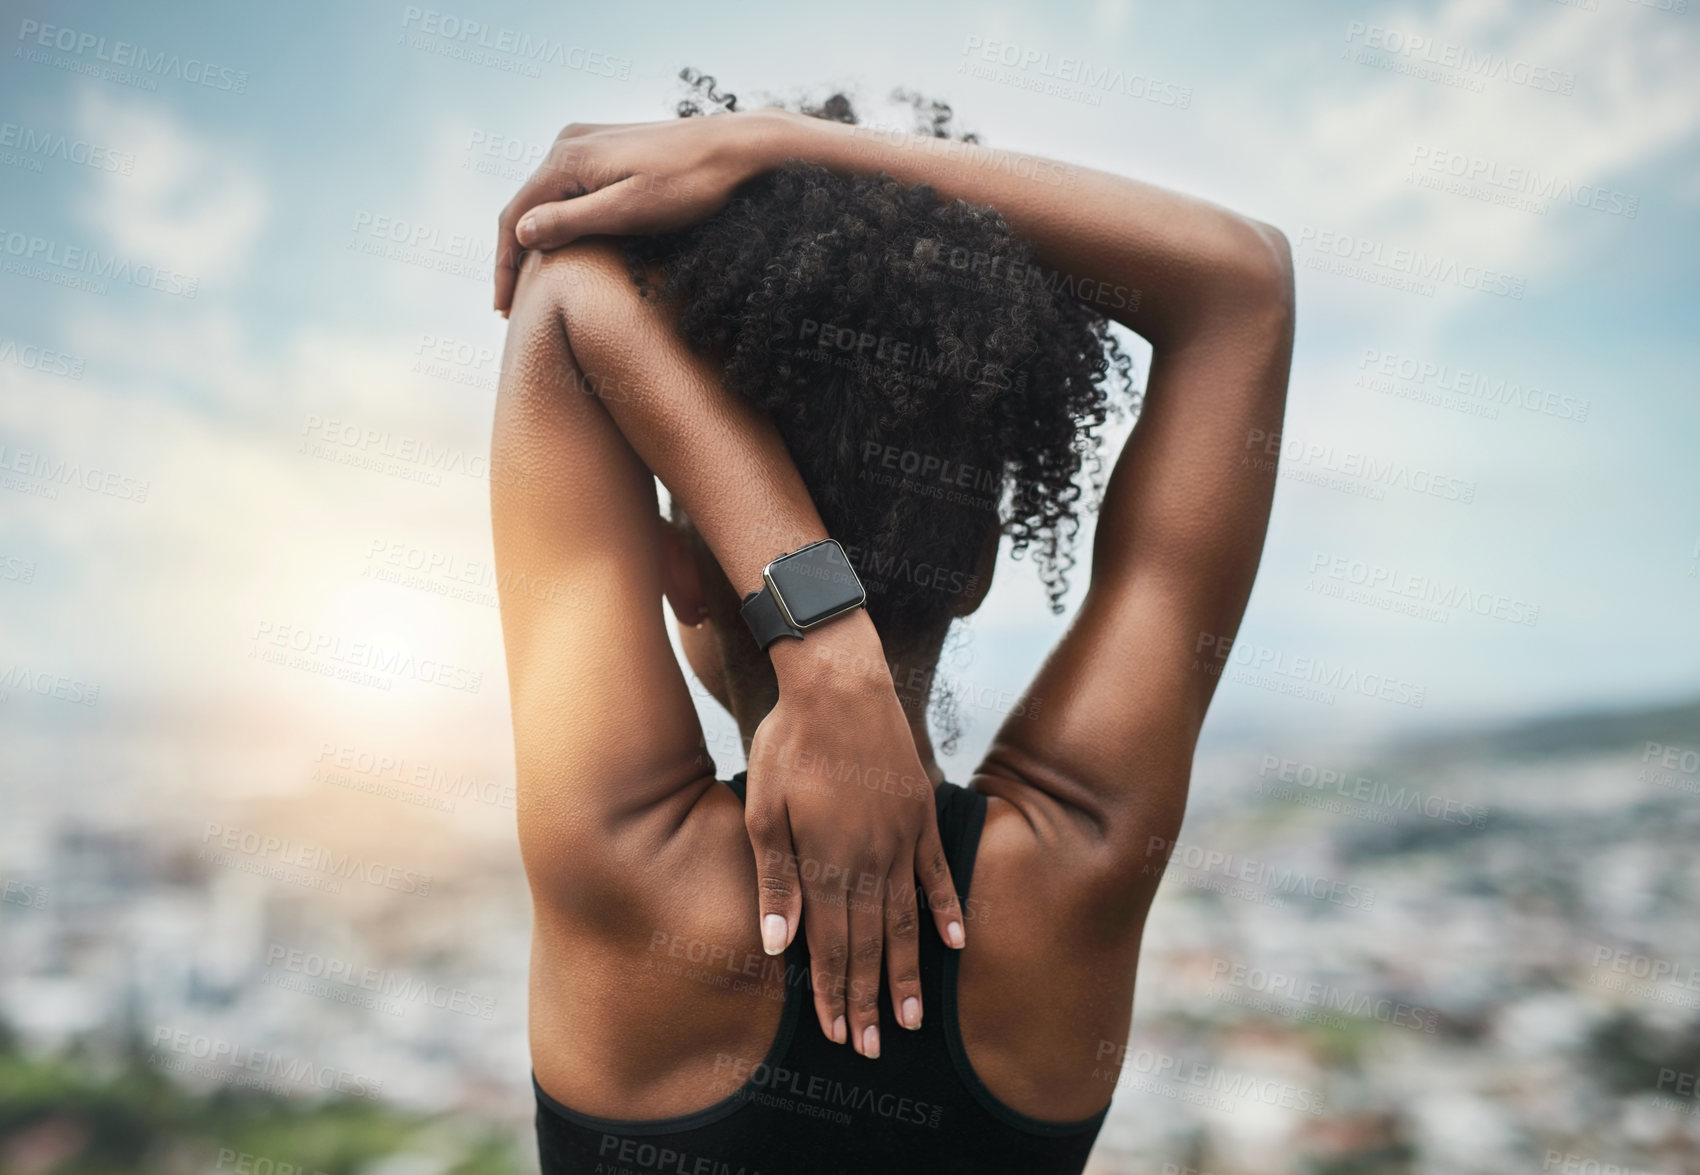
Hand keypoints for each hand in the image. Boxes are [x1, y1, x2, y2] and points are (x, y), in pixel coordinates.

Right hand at [494, 109, 786, 313]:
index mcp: (567, 157)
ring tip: (530, 287)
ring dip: (535, 241)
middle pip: (525, 206)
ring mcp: (588, 142)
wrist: (739, 147)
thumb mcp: (630, 210)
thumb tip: (520, 234)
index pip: (514, 216)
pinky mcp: (608, 149)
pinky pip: (569, 190)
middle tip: (510, 309)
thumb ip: (572, 221)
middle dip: (515, 257)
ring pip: (546, 198)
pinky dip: (558, 222)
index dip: (505, 267)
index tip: (502, 311)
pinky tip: (561, 250)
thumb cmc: (692, 183)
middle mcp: (569, 142)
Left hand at [744, 631, 964, 1058]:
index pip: (831, 945)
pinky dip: (946, 911)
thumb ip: (776, 878)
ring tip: (913, 1019)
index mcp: (826, 862)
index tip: (841, 1034)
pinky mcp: (921, 815)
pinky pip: (938, 874)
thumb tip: (780, 944)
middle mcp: (869, 859)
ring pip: (906, 921)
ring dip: (908, 973)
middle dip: (869, 999)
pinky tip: (955, 945)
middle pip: (870, 944)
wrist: (839, 683)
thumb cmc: (790, 743)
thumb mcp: (763, 809)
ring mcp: (901, 839)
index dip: (835, 992)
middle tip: (874, 1048)